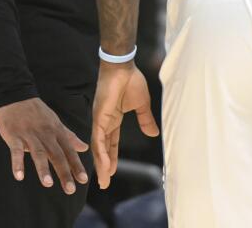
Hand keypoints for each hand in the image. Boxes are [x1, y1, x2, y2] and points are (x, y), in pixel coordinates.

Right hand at [0, 97, 88, 194]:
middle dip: (64, 172)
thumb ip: (69, 136)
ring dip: (43, 168)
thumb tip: (84, 147)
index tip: (83, 180)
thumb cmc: (37, 112)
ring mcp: (30, 135)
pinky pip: (16, 151)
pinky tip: (19, 176)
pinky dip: (17, 163)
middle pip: (57, 154)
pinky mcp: (14, 136)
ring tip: (48, 184)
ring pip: (38, 153)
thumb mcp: (56, 122)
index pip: (69, 151)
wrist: (16, 96)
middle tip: (70, 189)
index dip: (76, 165)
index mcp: (56, 131)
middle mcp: (45, 134)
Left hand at [92, 61, 159, 188]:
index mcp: (113, 120)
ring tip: (104, 180)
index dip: (112, 158)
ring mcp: (100, 120)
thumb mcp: (141, 105)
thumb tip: (153, 133)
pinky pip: (99, 138)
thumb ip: (145, 120)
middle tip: (104, 183)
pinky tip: (104, 165)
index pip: (111, 143)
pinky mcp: (99, 117)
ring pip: (99, 148)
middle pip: (103, 149)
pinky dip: (101, 153)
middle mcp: (104, 123)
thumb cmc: (131, 81)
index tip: (112, 172)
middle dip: (104, 166)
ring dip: (102, 164)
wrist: (123, 67)